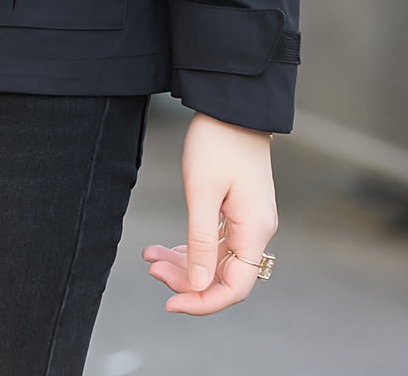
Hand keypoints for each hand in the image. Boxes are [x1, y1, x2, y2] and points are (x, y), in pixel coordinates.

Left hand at [142, 111, 277, 315]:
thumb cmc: (217, 141)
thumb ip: (200, 241)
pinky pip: (216, 241)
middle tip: (152, 269)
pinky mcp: (239, 209)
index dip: (202, 301)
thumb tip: (198, 284)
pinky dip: (191, 246)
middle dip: (186, 279)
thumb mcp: (202, 192)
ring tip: (151, 256)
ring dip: (184, 262)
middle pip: (223, 275)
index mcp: (254, 230)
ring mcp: (249, 220)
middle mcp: (257, 230)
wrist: (231, 105)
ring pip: (216, 259)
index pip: (234, 287)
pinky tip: (166, 247)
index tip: (170, 302)